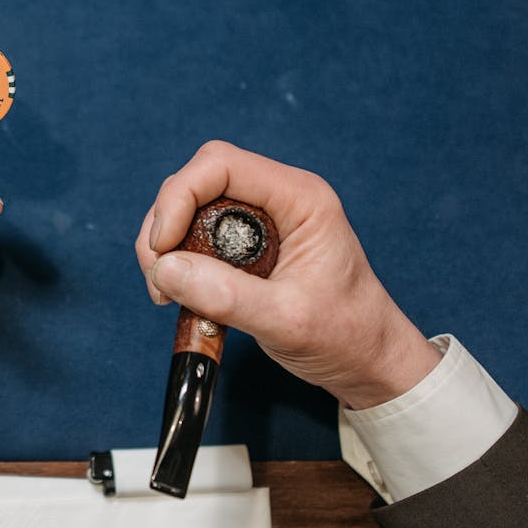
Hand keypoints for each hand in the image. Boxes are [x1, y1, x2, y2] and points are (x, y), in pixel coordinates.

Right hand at [135, 141, 441, 408]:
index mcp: (300, 198)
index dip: (179, 198)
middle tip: (158, 276)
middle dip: (166, 224)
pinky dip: (178, 260)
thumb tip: (164, 269)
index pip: (220, 165)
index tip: (162, 248)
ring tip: (166, 291)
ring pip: (191, 207)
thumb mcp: (285, 320)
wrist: (370, 362)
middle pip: (198, 182)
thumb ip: (225, 295)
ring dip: (167, 246)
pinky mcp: (248, 242)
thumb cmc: (347, 336)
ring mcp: (262, 219)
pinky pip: (197, 234)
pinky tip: (180, 291)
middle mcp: (279, 198)